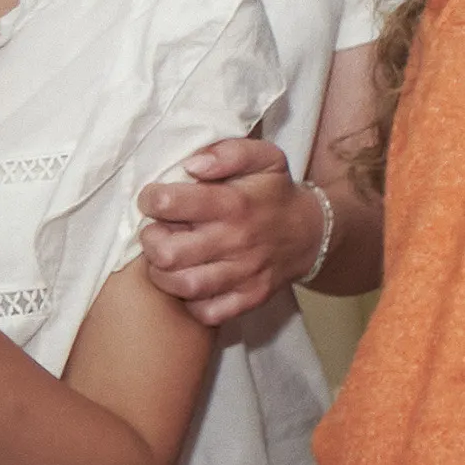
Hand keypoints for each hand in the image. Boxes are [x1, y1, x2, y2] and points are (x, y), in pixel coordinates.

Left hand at [138, 137, 320, 325]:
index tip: (156, 200)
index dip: (152, 200)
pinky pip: (207, 313)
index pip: (169, 203)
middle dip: (151, 241)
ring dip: (164, 273)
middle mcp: (238, 241)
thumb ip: (229, 152)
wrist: (312, 233)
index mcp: (235, 204)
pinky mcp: (249, 298)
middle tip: (158, 233)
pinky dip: (191, 302)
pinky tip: (191, 281)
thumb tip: (193, 165)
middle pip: (167, 253)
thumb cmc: (274, 193)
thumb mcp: (263, 158)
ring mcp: (245, 274)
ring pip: (182, 285)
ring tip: (168, 259)